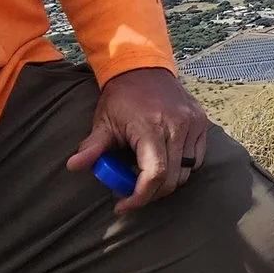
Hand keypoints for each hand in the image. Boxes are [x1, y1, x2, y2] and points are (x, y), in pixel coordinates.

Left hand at [63, 67, 211, 214]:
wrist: (144, 68)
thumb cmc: (121, 98)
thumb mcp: (103, 122)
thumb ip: (92, 147)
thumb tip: (73, 165)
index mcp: (150, 126)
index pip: (154, 175)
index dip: (139, 197)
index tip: (122, 205)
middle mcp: (176, 125)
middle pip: (171, 180)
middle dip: (149, 194)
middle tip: (129, 191)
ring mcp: (192, 123)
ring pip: (185, 173)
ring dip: (165, 182)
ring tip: (143, 173)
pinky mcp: (201, 123)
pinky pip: (196, 159)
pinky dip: (180, 169)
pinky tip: (162, 161)